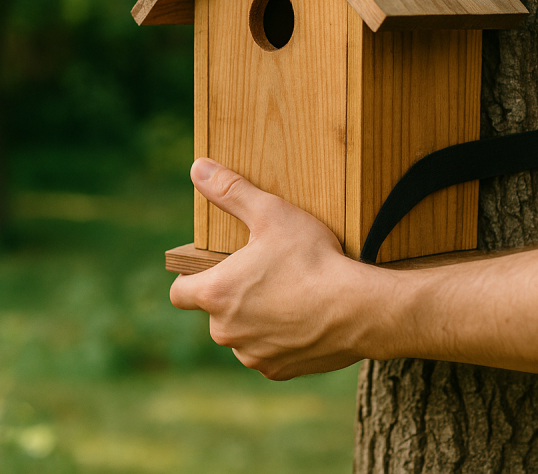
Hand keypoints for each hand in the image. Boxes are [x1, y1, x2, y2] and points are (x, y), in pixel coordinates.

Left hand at [170, 158, 382, 379]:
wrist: (358, 309)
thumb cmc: (313, 259)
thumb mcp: (272, 213)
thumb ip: (231, 191)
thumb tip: (198, 167)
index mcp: (215, 293)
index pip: (179, 293)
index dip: (192, 279)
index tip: (214, 270)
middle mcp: (225, 331)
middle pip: (215, 312)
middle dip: (234, 296)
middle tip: (267, 274)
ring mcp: (251, 355)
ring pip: (242, 335)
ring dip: (256, 320)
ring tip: (289, 297)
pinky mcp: (277, 371)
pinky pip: (269, 355)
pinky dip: (280, 341)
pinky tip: (303, 321)